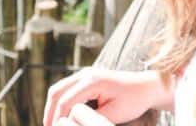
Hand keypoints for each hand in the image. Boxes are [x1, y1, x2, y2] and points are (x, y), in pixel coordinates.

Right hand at [43, 68, 171, 125]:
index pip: (65, 101)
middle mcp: (85, 74)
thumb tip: (71, 124)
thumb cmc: (133, 101)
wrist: (146, 86)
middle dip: (49, 113)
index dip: (56, 119)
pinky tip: (60, 117)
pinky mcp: (86, 78)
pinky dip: (60, 102)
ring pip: (58, 89)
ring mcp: (85, 74)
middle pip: (56, 92)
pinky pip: (66, 89)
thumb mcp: (114, 114)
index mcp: (92, 81)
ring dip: (52, 107)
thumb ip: (91, 119)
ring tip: (51, 125)